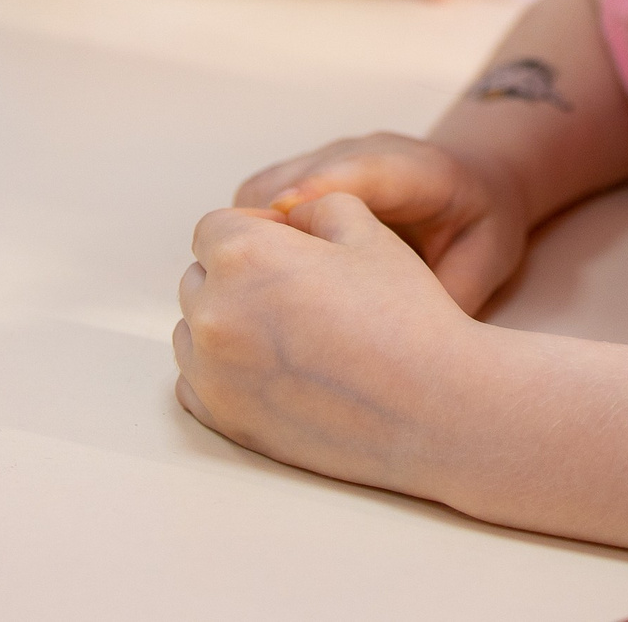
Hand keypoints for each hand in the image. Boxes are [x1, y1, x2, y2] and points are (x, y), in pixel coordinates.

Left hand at [176, 194, 489, 495]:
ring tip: (292, 333)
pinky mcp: (222, 420)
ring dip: (228, 323)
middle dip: (238, 276)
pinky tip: (277, 369)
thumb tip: (286, 219)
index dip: (257, 232)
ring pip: (195, 330)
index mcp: (243, 255)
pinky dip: (223, 371)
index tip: (295, 252)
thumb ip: (314, 206)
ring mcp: (212, 374)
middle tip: (299, 294)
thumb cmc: (405, 314)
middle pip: (201, 278)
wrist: (433, 408)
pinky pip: (196, 382)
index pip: (215, 228)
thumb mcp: (367, 230)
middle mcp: (213, 312)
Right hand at [235, 133, 529, 312]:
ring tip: (248, 300)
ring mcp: (327, 162)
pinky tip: (249, 288)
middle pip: (296, 177)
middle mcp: (363, 154)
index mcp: (420, 170)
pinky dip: (244, 240)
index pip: (367, 170)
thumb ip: (453, 291)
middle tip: (255, 290)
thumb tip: (409, 342)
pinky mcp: (300, 180)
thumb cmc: (480, 229)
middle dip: (268, 226)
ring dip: (247, 238)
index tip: (289, 211)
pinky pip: (255, 203)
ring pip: (263, 189)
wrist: (475, 186)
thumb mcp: (486, 261)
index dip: (324, 187)